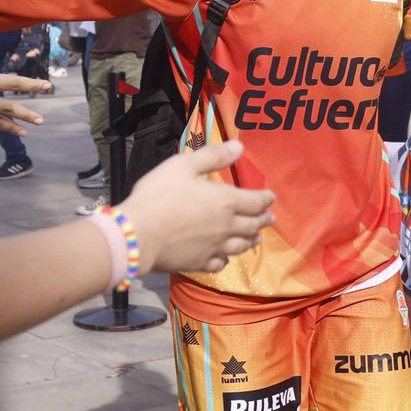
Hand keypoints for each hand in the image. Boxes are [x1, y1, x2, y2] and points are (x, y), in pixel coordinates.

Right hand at [122, 141, 276, 274]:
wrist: (138, 235)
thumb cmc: (160, 195)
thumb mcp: (184, 165)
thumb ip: (213, 156)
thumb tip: (240, 147)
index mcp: (226, 201)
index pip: (255, 201)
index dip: (265, 198)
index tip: (271, 197)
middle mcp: (226, 227)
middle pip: (252, 225)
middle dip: (263, 220)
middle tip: (270, 218)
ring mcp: (214, 248)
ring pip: (240, 246)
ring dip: (251, 240)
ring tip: (256, 238)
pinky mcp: (200, 264)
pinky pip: (220, 264)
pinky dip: (227, 259)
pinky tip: (226, 258)